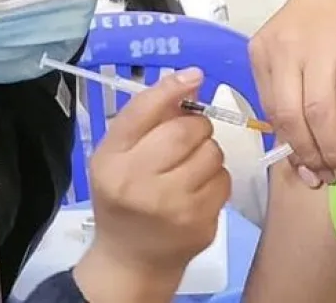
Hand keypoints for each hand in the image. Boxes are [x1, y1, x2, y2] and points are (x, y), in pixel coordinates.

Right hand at [74, 68, 231, 301]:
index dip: (172, 89)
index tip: (194, 76)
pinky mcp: (200, 224)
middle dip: (195, 125)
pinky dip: (217, 178)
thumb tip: (191, 78)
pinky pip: (224, 180)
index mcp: (111, 161)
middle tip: (188, 136)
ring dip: (208, 152)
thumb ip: (147, 116)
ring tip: (190, 166)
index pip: (144, 112)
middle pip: (186, 130)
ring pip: (212, 153)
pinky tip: (198, 189)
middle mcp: (138, 183)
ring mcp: (172, 207)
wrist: (132, 259)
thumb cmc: (123, 195)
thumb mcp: (118, 154)